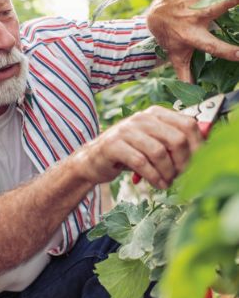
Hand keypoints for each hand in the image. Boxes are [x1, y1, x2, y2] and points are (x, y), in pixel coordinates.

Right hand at [80, 106, 202, 188]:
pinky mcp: (113, 145)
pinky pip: (140, 162)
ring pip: (159, 152)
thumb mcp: (152, 143)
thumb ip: (173, 141)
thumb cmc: (128, 153)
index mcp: (154, 114)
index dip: (198, 146)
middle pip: (176, 139)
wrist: (94, 160)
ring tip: (167, 182)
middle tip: (181, 176)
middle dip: (183, 162)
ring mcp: (126, 130)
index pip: (187, 124)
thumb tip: (204, 146)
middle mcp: (141, 118)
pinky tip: (156, 183)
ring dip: (167, 172)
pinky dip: (153, 176)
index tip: (198, 163)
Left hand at [147, 0, 238, 81]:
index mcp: (192, 36)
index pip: (212, 46)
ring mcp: (197, 0)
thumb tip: (189, 97)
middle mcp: (195, 17)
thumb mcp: (177, 56)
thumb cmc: (170, 37)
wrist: (155, 14)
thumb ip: (185, 74)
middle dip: (234, 0)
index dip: (228, 51)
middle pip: (219, 7)